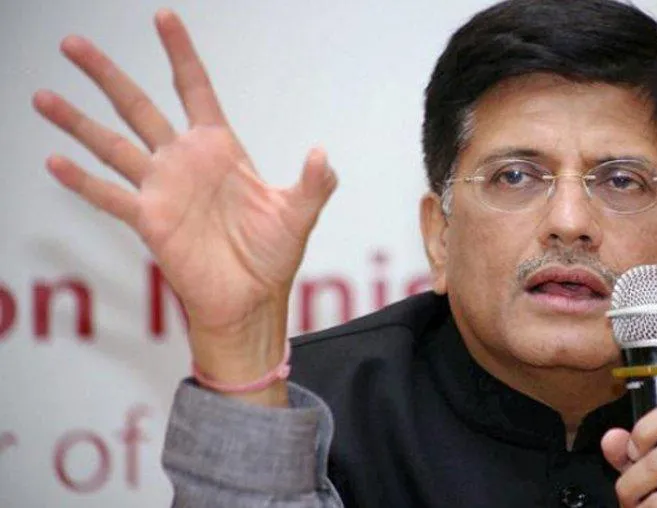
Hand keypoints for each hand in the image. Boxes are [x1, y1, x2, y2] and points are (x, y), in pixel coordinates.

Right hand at [33, 10, 335, 401]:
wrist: (251, 299)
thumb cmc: (273, 256)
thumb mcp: (299, 214)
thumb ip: (314, 183)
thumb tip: (322, 156)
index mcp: (220, 150)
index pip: (195, 89)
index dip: (180, 53)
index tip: (163, 17)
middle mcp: (185, 162)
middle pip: (139, 106)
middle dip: (107, 75)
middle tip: (73, 43)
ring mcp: (162, 189)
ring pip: (112, 144)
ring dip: (77, 122)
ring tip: (43, 95)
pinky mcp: (149, 220)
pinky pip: (110, 196)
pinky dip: (82, 181)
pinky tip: (55, 161)